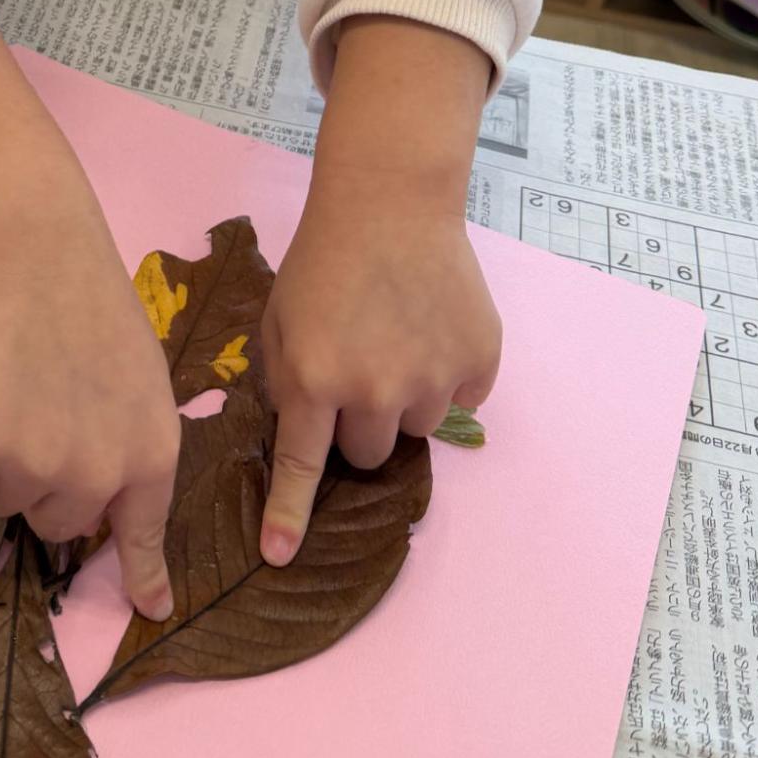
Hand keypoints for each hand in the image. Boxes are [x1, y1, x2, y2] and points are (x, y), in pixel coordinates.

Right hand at [0, 217, 181, 618]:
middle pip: (54, 522)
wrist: (38, 256)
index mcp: (151, 455)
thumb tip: (98, 505)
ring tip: (9, 391)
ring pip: (1, 503)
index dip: (142, 576)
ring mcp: (36, 467)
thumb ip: (125, 446)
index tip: (151, 611)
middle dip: (38, 481)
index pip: (142, 534)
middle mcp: (99, 476)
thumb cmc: (90, 307)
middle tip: (37, 408)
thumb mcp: (140, 384)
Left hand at [259, 208, 500, 564]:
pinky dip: (447, 374)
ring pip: (415, 430)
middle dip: (359, 424)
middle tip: (359, 368)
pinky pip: (460, 399)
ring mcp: (432, 378)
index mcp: (314, 379)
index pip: (301, 466)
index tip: (280, 557)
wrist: (390, 200)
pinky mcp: (478, 362)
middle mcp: (374, 390)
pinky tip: (431, 326)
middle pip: (368, 455)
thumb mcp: (279, 318)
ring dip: (404, 399)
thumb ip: (285, 381)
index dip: (289, 516)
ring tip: (396, 337)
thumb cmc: (323, 258)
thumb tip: (303, 437)